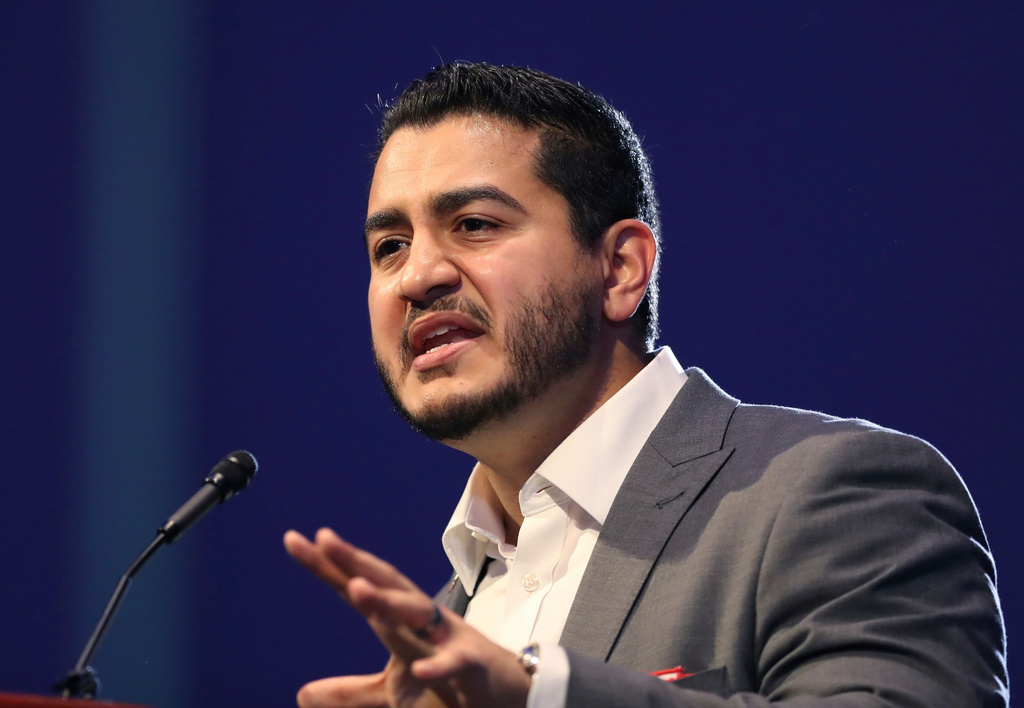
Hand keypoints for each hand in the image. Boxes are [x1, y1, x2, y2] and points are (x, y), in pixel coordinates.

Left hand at [284, 528, 531, 707]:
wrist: (508, 698)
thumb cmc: (449, 686)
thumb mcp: (392, 692)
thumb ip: (349, 691)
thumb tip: (302, 694)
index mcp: (402, 623)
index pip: (361, 587)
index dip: (330, 566)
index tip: (295, 540)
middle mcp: (424, 621)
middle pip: (387, 584)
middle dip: (356, 562)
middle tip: (324, 541)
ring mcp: (449, 640)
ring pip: (419, 612)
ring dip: (389, 602)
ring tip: (358, 591)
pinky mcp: (474, 667)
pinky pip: (456, 661)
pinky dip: (439, 664)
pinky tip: (419, 668)